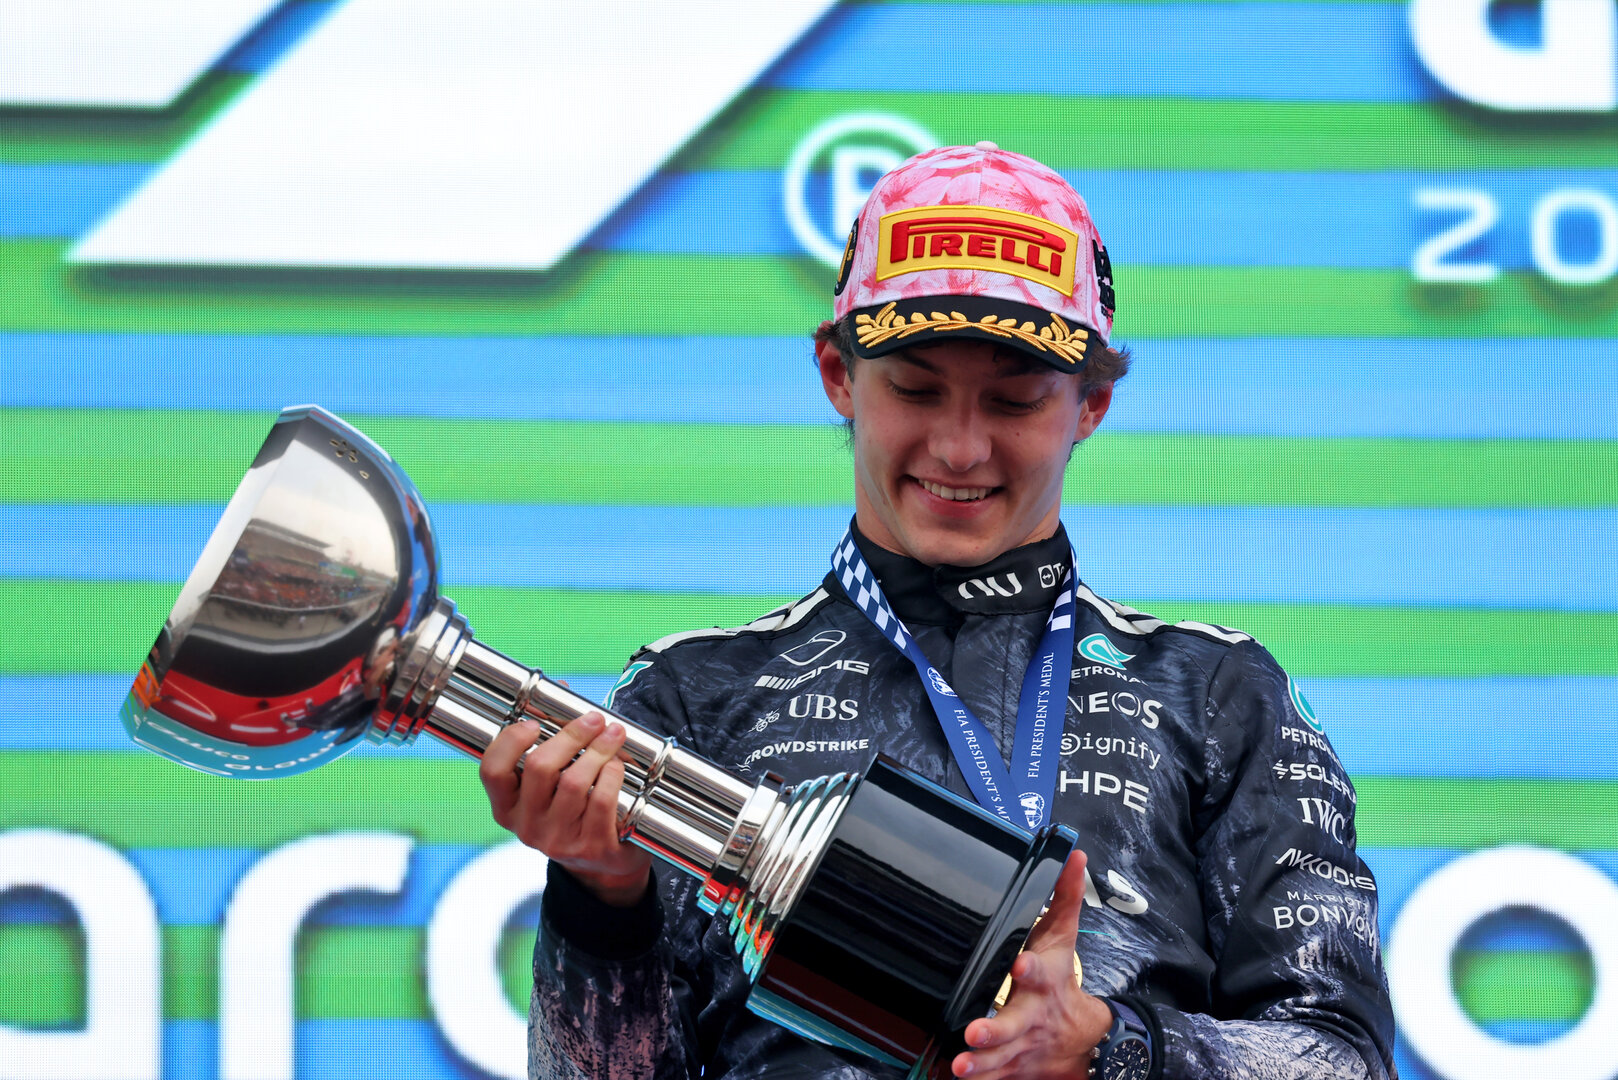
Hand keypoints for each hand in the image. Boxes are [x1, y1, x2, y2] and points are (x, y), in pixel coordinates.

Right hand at [480, 712, 652, 906]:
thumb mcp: (553, 782)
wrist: (603, 865)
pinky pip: (603, 800)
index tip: (535, 722)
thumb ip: (551, 738)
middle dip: (571, 735)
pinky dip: (614, 775)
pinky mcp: (591, 848)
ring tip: (614, 735)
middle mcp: (526, 827)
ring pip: (576, 782)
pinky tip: (619, 766)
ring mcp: (558, 841)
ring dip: (599, 750)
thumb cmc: (575, 808)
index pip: (492, 770)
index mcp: (506, 807)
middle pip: (541, 768)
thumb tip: (561, 688)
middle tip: (594, 719)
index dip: (511, 741)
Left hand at [952, 850, 1113, 1077]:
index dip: (1031, 969)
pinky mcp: (1011, 1070)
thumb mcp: (1064, 937)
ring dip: (981, 1064)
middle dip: (995, 1030)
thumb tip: (1072, 855)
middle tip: (974, 1032)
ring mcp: (1021, 1047)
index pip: (1041, 972)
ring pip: (1001, 1059)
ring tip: (960, 1064)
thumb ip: (1064, 896)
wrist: (1085, 1043)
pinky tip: (954, 1079)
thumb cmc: (1062, 983)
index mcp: (1044, 983)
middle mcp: (1032, 1017)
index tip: (1019, 965)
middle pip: (1014, 1024)